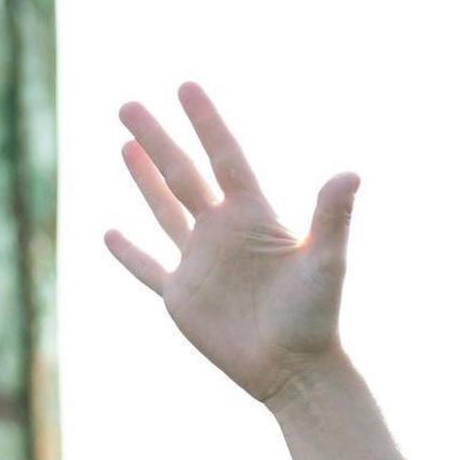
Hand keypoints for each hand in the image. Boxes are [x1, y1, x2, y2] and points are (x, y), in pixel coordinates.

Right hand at [102, 84, 358, 403]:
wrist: (296, 372)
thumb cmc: (317, 317)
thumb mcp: (326, 262)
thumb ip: (332, 217)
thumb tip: (352, 173)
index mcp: (253, 217)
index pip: (225, 158)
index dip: (206, 123)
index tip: (186, 87)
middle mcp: (223, 233)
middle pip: (183, 175)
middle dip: (157, 140)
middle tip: (127, 104)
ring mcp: (200, 263)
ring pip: (164, 210)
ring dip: (143, 179)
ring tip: (125, 143)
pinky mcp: (182, 297)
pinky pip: (148, 268)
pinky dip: (128, 252)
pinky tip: (107, 232)